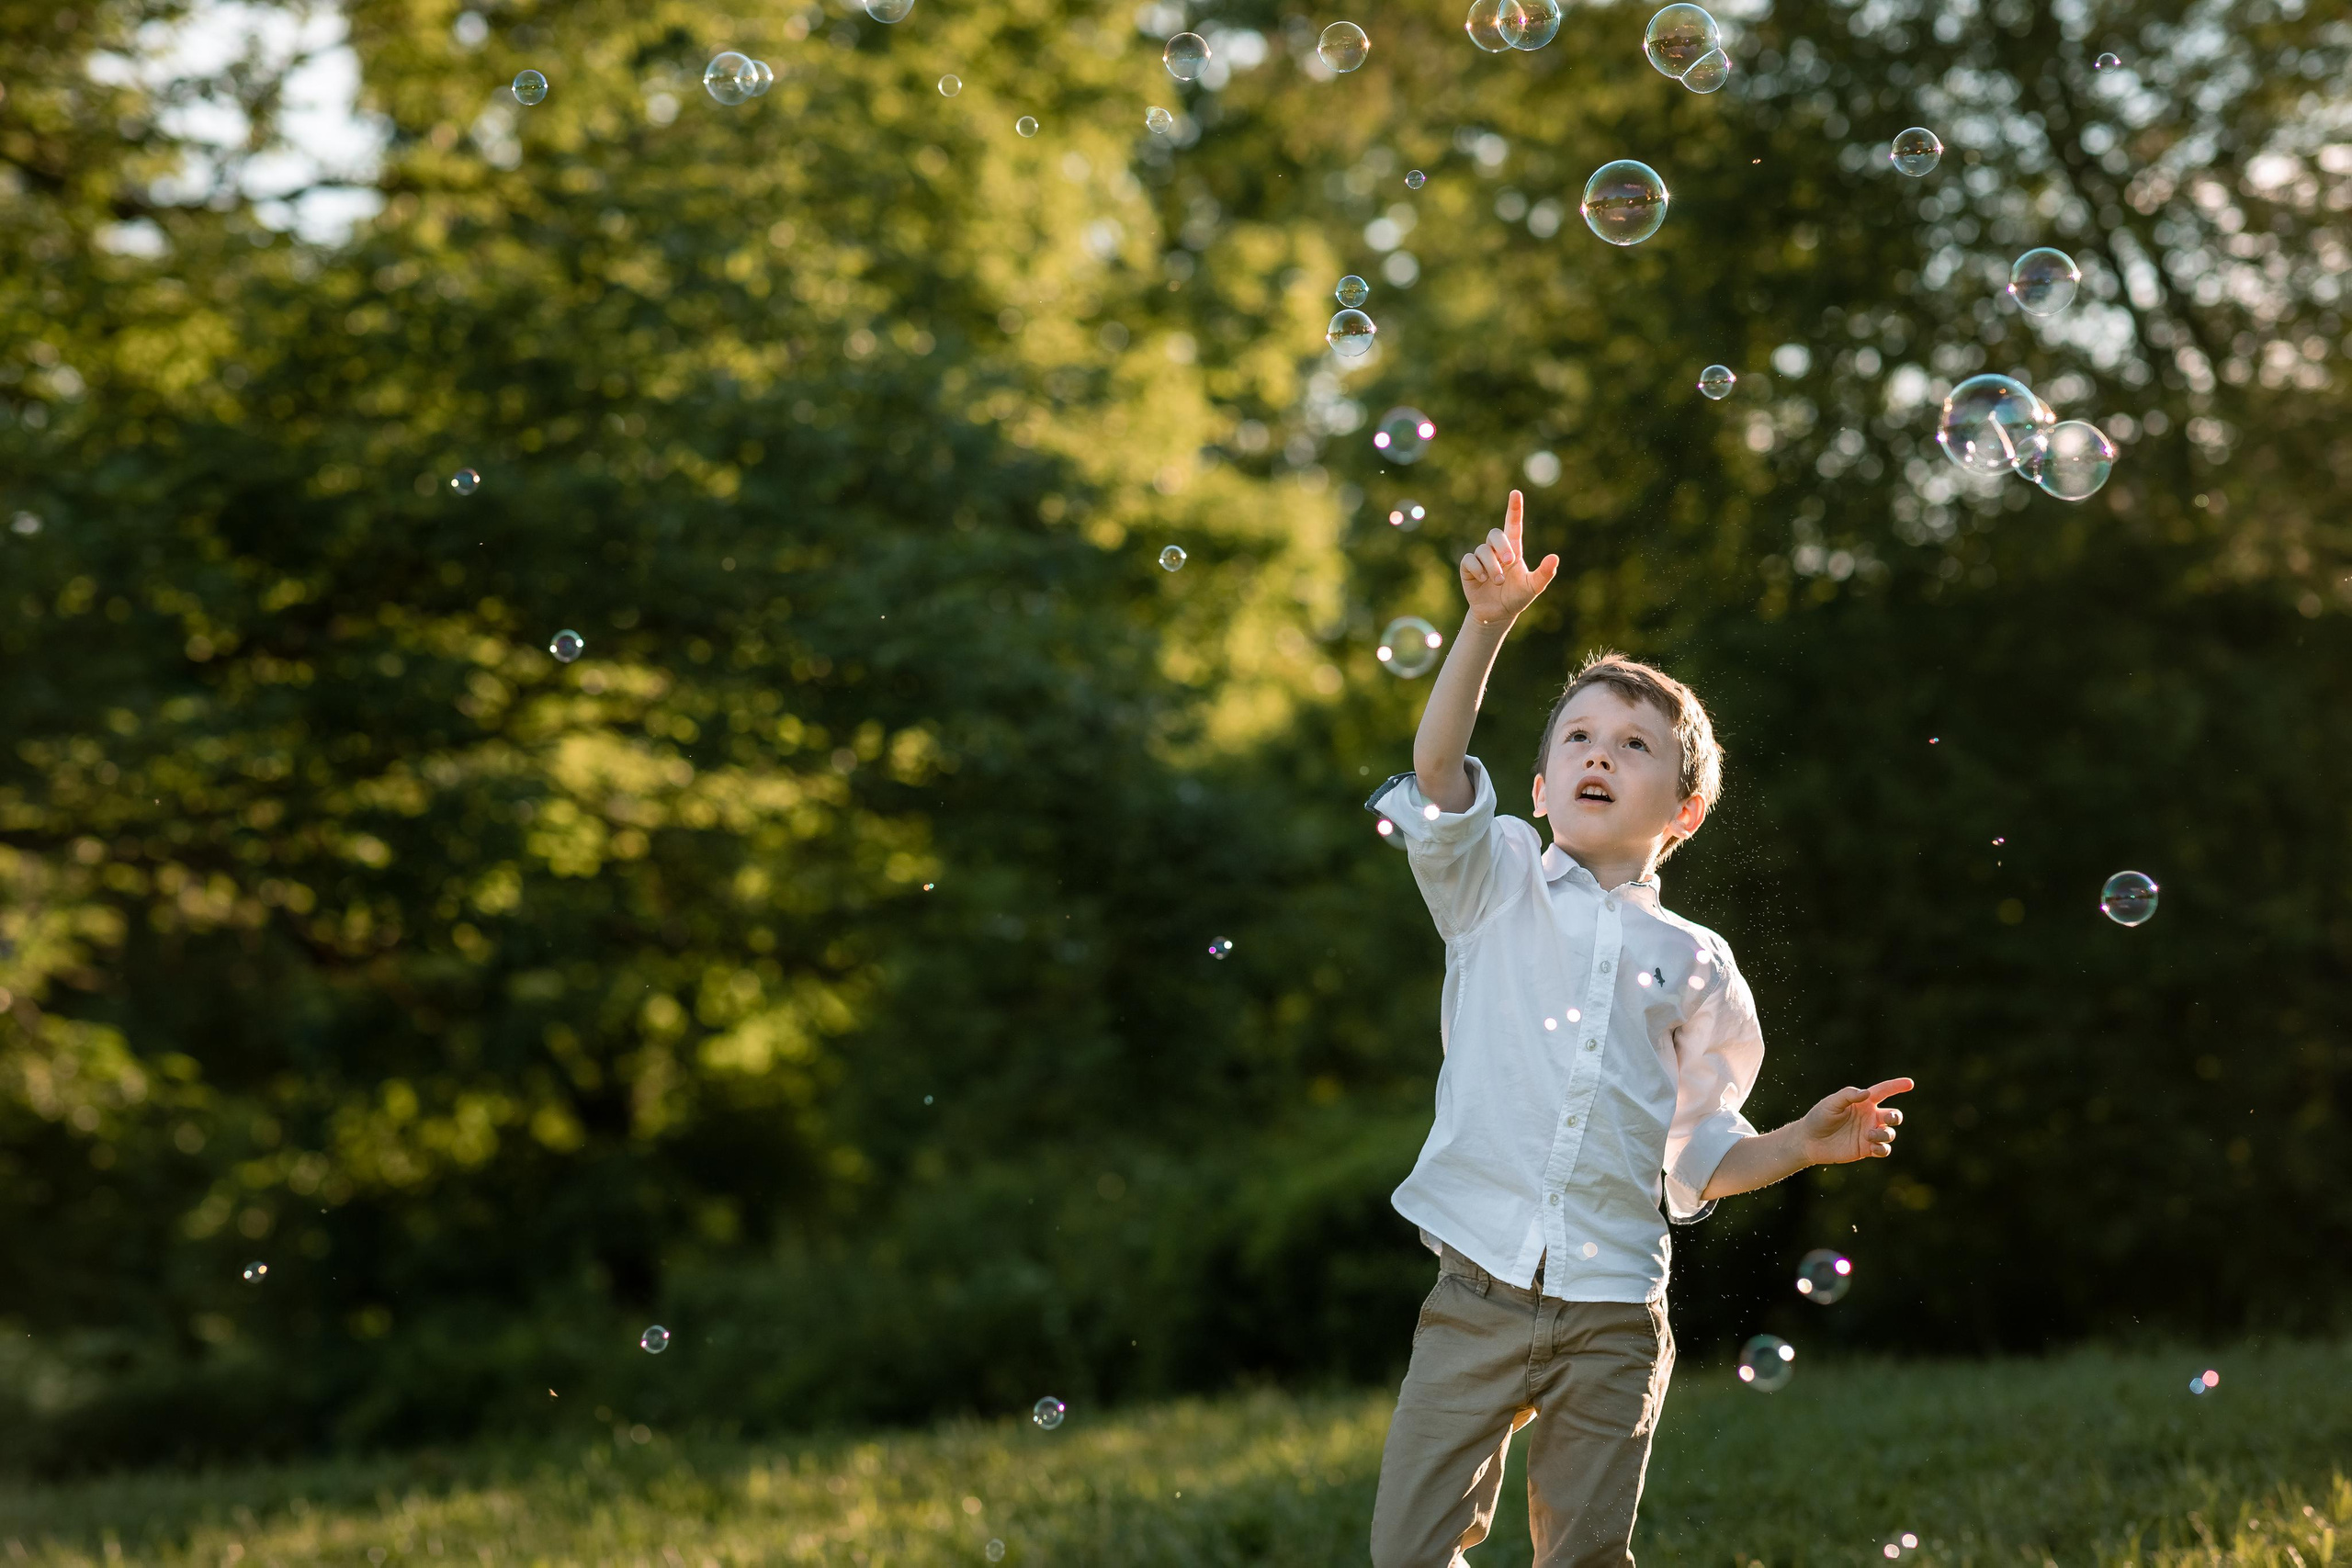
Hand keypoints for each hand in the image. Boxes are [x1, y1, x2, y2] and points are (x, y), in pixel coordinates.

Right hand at [1459, 490, 1559, 626]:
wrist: (1497, 614)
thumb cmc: (1517, 597)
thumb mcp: (1533, 587)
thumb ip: (1545, 573)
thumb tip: (1554, 557)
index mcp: (1514, 549)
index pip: (1513, 524)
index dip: (1514, 508)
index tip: (1515, 493)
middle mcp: (1496, 550)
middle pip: (1495, 534)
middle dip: (1501, 546)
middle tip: (1509, 562)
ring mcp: (1481, 558)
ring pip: (1482, 549)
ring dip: (1492, 565)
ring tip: (1497, 581)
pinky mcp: (1468, 568)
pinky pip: (1469, 560)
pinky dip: (1477, 569)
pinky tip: (1483, 580)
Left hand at [1795, 1078, 1912, 1166]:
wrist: (1809, 1140)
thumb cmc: (1819, 1117)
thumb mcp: (1831, 1103)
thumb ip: (1848, 1095)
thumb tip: (1867, 1093)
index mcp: (1863, 1102)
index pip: (1884, 1092)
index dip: (1897, 1086)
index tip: (1909, 1083)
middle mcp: (1870, 1117)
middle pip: (1894, 1115)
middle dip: (1896, 1117)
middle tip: (1887, 1118)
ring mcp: (1870, 1133)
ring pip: (1890, 1133)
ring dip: (1884, 1134)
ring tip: (1869, 1134)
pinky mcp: (1867, 1149)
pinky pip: (1884, 1149)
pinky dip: (1883, 1148)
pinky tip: (1872, 1147)